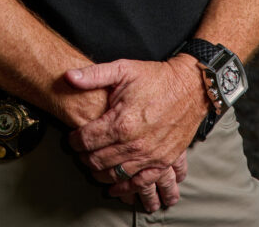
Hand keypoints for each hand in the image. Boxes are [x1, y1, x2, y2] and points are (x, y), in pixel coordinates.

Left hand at [65, 57, 208, 208]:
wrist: (189, 87)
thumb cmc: (155, 77)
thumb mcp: (123, 69)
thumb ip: (94, 75)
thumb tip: (69, 76)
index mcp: (121, 122)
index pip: (86, 140)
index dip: (74, 140)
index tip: (72, 138)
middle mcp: (134, 144)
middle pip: (97, 160)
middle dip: (84, 157)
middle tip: (81, 150)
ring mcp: (149, 156)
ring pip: (115, 175)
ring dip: (99, 172)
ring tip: (93, 164)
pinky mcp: (162, 162)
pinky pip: (139, 184)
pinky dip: (124, 188)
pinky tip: (115, 186)